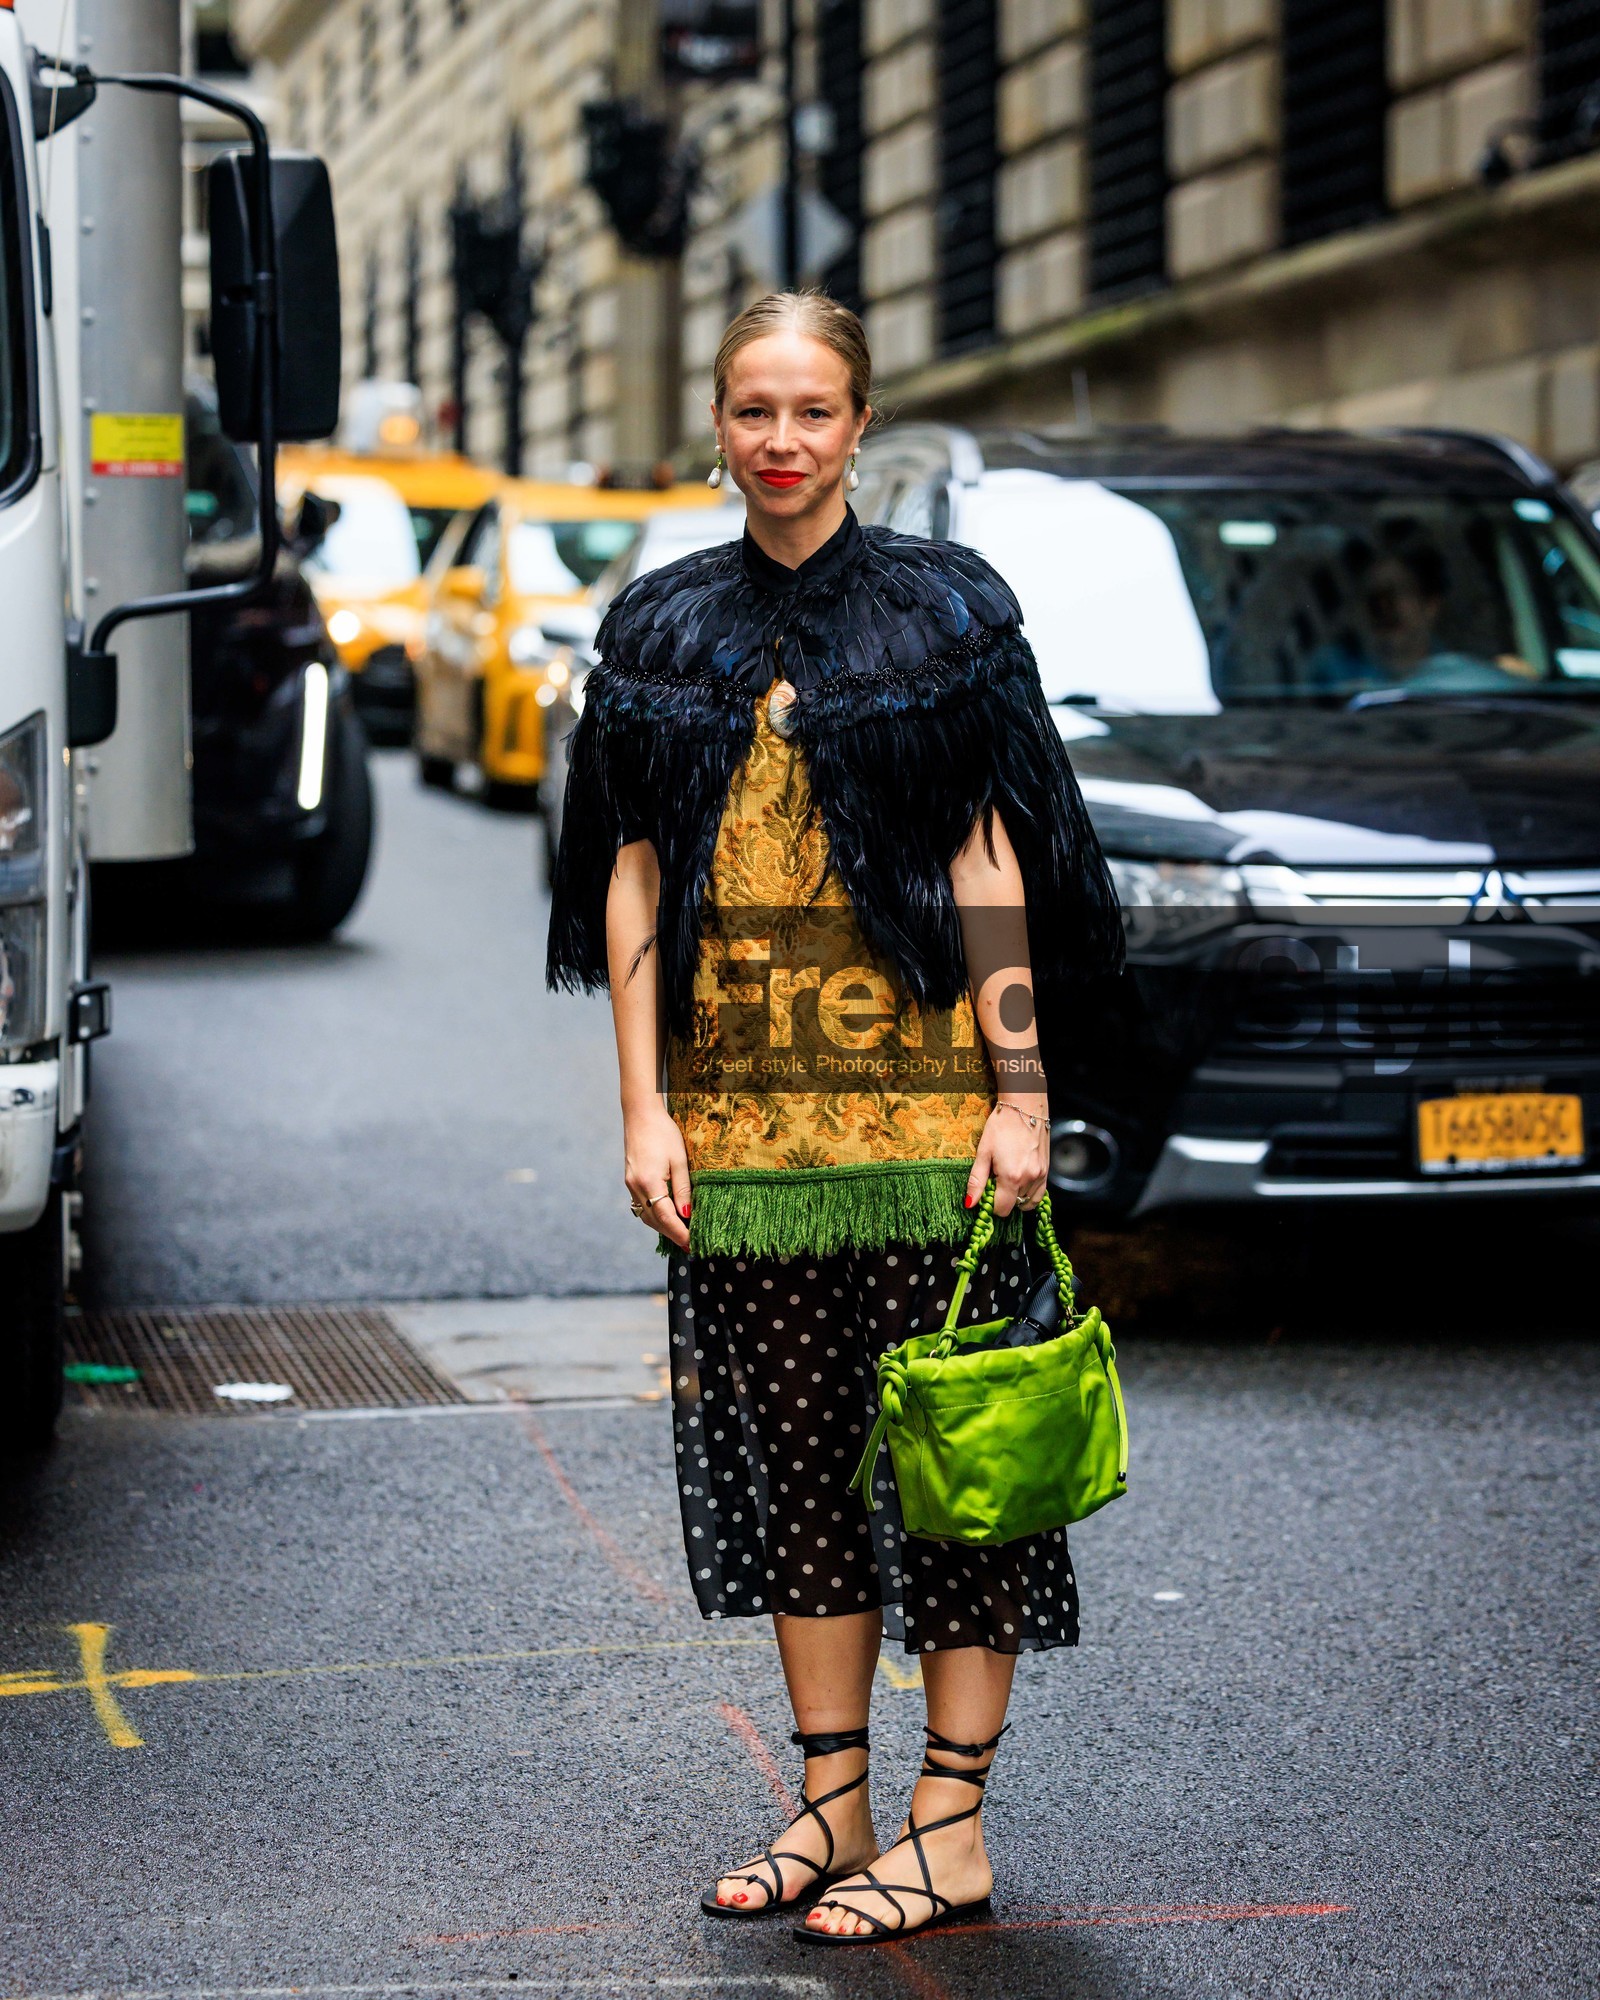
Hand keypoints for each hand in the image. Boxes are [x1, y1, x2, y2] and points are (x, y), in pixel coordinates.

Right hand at [623, 1100, 691, 1249]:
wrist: (640, 1114)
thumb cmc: (664, 1132)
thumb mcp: (679, 1160)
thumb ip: (683, 1189)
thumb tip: (687, 1215)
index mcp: (649, 1182)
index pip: (665, 1217)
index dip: (678, 1233)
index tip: (691, 1244)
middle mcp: (636, 1187)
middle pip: (653, 1220)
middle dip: (671, 1234)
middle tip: (690, 1245)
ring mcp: (630, 1184)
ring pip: (645, 1215)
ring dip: (662, 1227)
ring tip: (680, 1235)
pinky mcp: (630, 1180)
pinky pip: (642, 1205)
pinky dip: (654, 1215)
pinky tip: (666, 1216)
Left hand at [967, 1096, 1048, 1217]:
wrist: (1025, 1107)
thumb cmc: (1002, 1126)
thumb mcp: (983, 1152)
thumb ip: (976, 1181)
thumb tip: (970, 1203)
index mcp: (1011, 1177)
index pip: (1002, 1209)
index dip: (991, 1205)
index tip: (986, 1193)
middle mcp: (1029, 1179)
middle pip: (1014, 1206)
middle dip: (1003, 1199)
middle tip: (995, 1181)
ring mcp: (1041, 1175)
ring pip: (1027, 1201)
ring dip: (1016, 1196)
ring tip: (1007, 1179)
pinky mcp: (1047, 1170)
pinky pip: (1040, 1194)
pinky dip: (1029, 1194)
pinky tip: (1020, 1182)